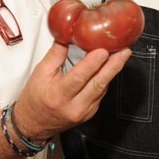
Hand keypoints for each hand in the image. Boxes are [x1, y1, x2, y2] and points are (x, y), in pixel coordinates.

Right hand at [11, 42, 130, 139]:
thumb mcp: (40, 73)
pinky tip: (111, 67)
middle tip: (125, 51)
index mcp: (58, 95)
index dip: (92, 64)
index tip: (103, 50)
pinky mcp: (91, 113)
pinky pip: (101, 93)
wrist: (34, 124)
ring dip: (113, 70)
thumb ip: (56, 54)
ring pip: (102, 88)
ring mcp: (84, 111)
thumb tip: (68, 34)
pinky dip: (106, 79)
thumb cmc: (35, 98)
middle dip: (114, 66)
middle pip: (98, 84)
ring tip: (122, 54)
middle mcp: (73, 106)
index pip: (78, 78)